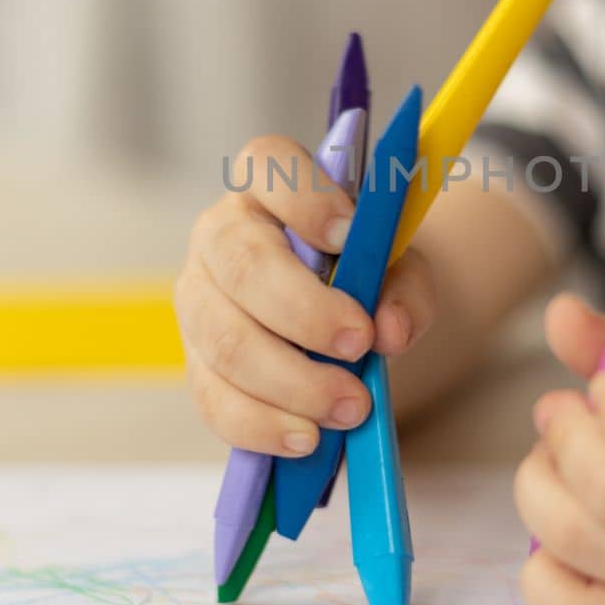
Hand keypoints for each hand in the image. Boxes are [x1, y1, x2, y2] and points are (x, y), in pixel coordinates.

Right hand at [174, 134, 435, 455]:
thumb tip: (389, 331)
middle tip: (359, 346)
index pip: (268, 166)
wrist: (337, 311)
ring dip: (291, 382)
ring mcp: (198, 300)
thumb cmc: (362, 269)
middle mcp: (219, 234)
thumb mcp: (400, 265)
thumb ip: (407, 288)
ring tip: (350, 408)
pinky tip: (306, 438)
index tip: (351, 234)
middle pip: (243, 266)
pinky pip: (214, 398)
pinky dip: (262, 425)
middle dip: (303, 312)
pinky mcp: (196, 361)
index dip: (305, 198)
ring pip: (225, 341)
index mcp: (267, 184)